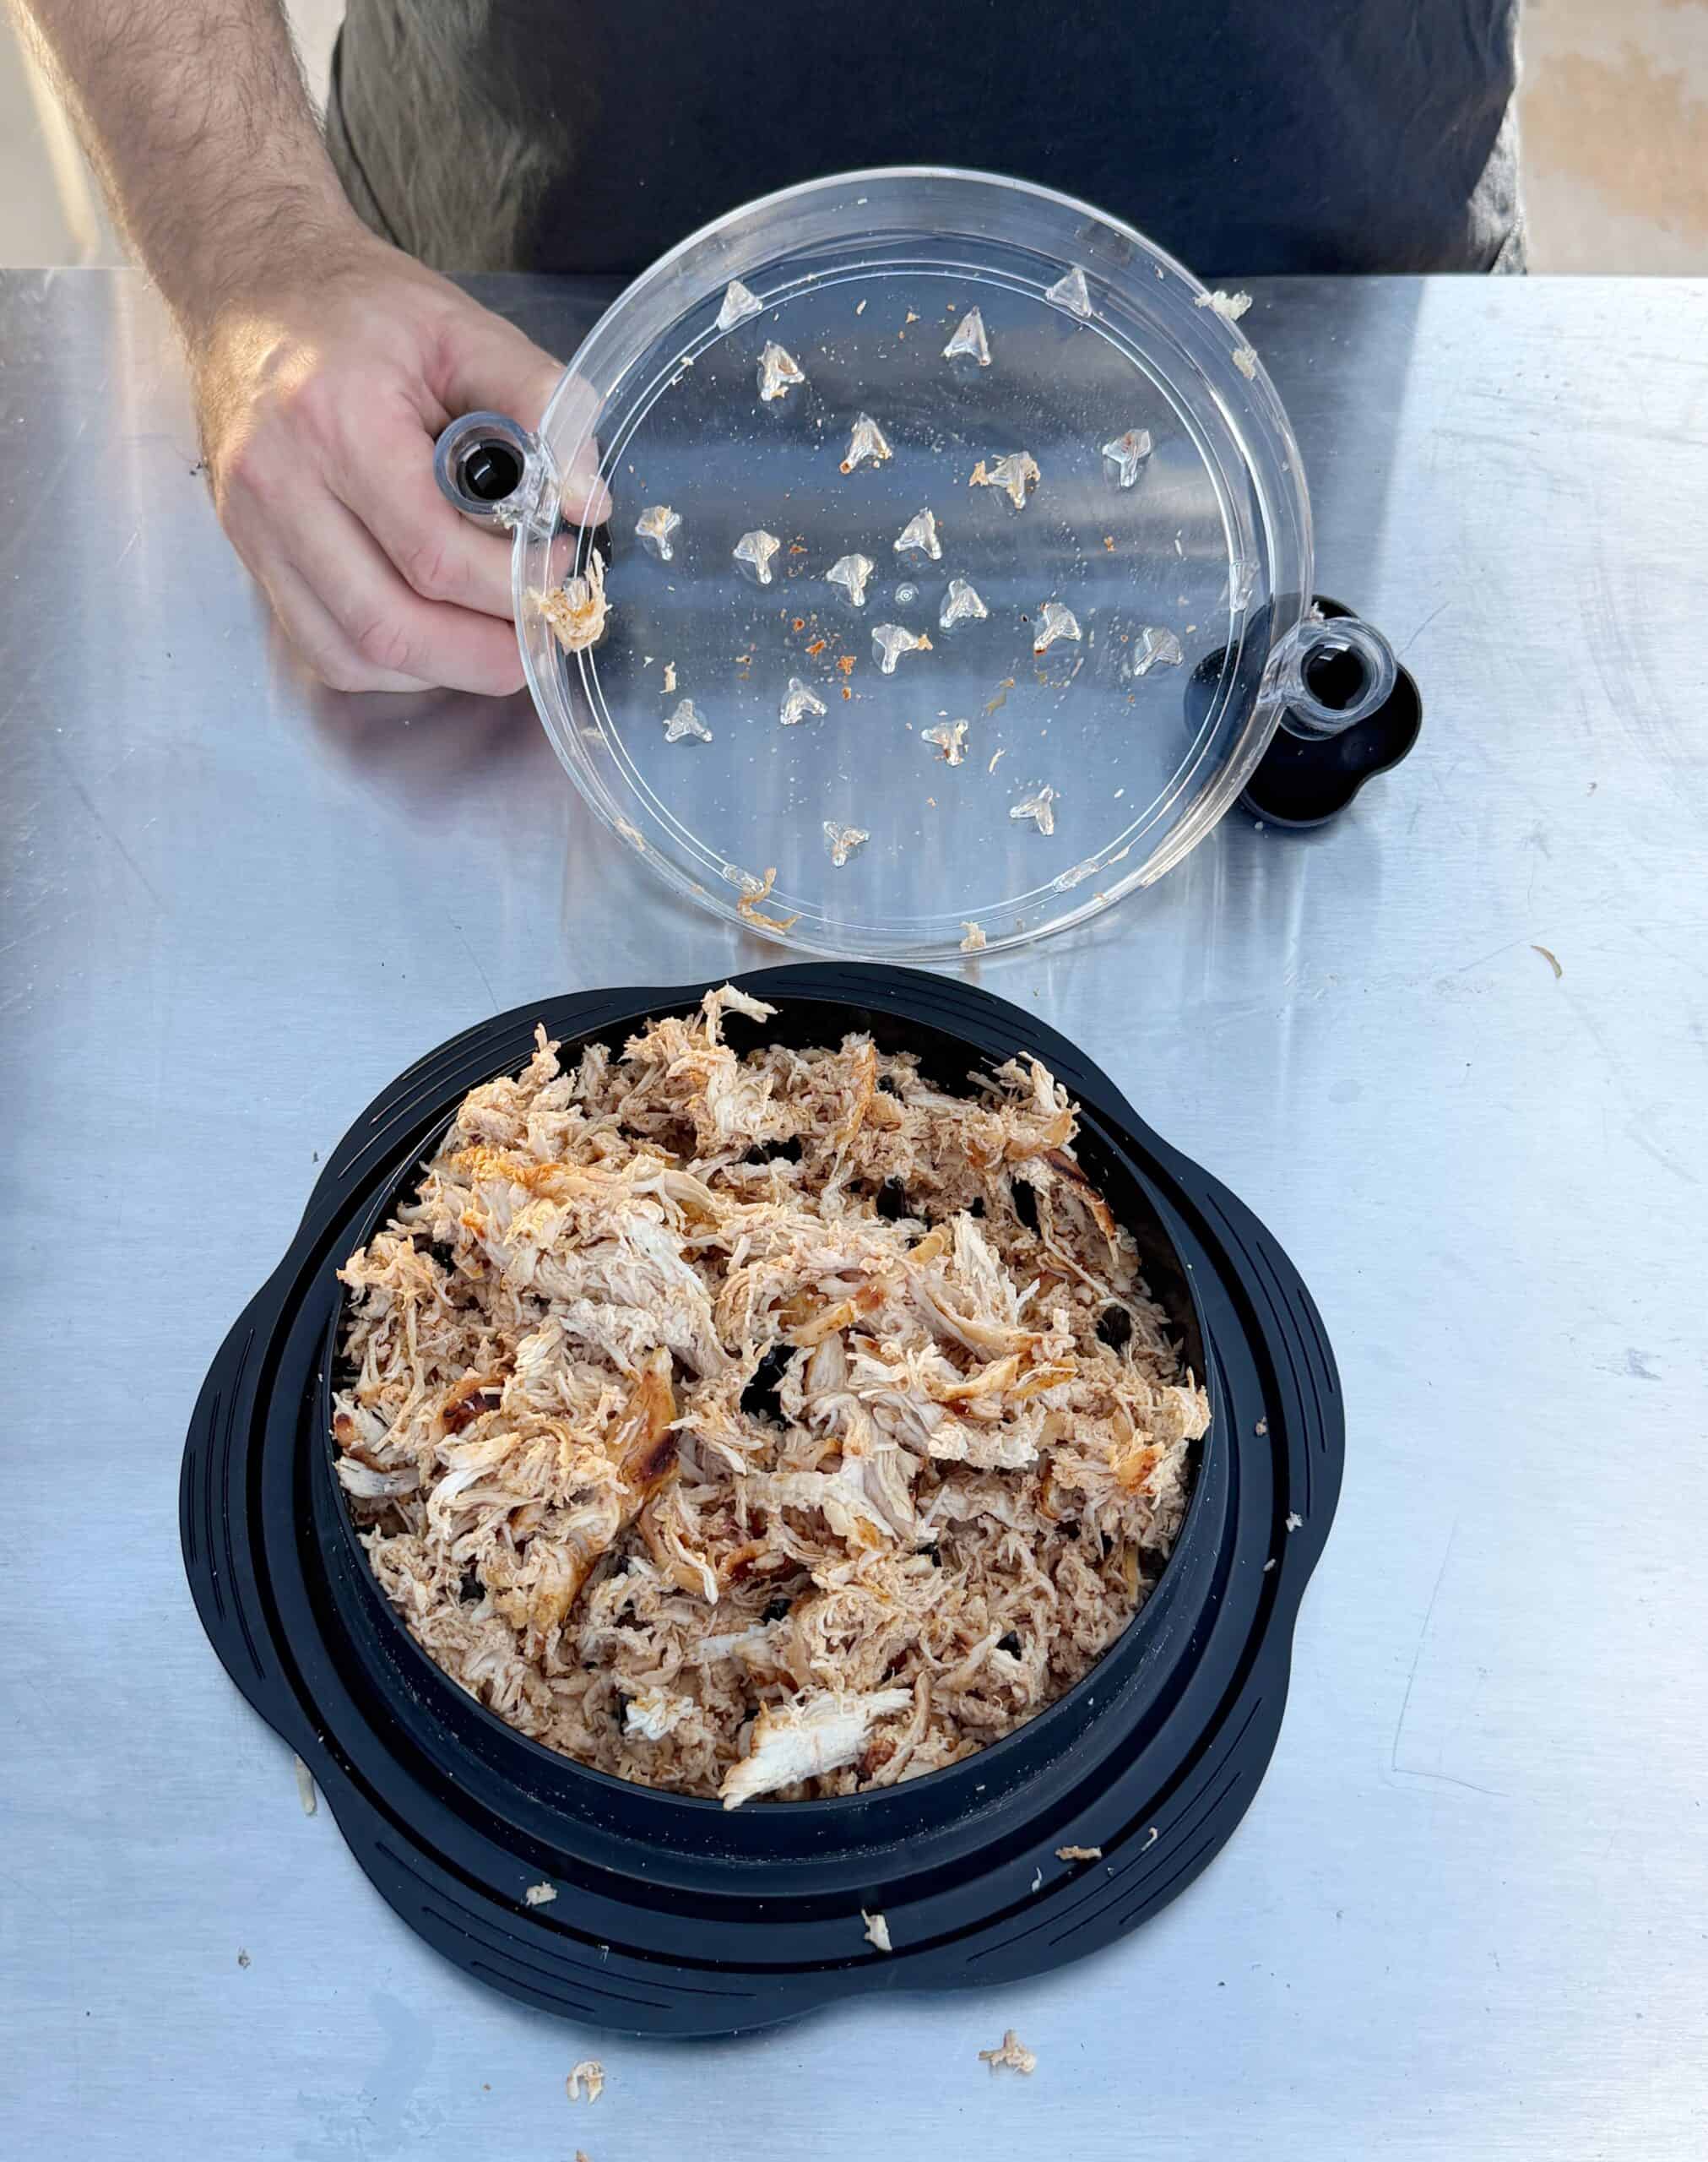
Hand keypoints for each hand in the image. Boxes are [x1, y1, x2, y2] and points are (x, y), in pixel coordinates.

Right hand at [189, 221, 608, 694]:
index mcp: (335, 421)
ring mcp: (253, 528)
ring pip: (350, 653)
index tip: (556, 569)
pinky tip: (434, 634)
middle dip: (481, 656)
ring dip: (436, 669)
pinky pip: (320, 647)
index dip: (511, 585)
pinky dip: (388, 663)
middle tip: (538, 636)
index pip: (434, 555)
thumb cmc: (357, 308)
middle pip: (389, 624)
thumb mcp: (462, 329)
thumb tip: (589, 501)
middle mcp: (279, 485)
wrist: (247, 286)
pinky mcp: (249, 553)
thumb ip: (539, 401)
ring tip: (492, 640)